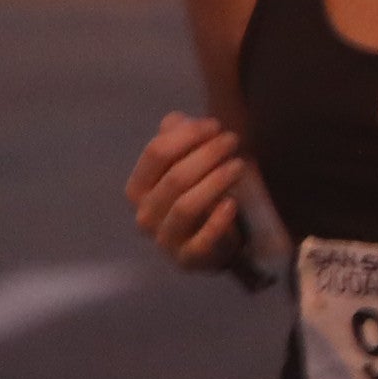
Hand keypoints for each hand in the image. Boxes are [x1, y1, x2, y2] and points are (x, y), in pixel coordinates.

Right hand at [129, 111, 251, 271]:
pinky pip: (201, 240)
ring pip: (187, 206)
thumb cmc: (195, 195)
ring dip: (216, 182)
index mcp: (138, 188)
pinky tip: (233, 202)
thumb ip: (177, 140)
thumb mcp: (185, 165)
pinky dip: (217, 220)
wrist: (208, 244)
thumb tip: (175, 119)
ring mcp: (164, 239)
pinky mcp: (188, 258)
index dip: (187, 135)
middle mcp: (145, 214)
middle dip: (207, 154)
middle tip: (233, 140)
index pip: (156, 154)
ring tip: (239, 165)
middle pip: (175, 177)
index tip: (214, 125)